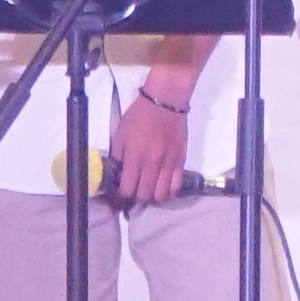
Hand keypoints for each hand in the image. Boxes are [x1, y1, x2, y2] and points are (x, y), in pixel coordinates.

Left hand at [109, 84, 196, 207]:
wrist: (165, 102)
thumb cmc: (139, 115)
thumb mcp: (121, 133)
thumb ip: (118, 155)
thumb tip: (119, 172)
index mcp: (135, 157)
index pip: (128, 188)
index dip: (123, 195)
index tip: (121, 193)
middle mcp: (152, 164)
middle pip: (145, 195)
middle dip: (137, 198)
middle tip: (135, 193)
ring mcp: (168, 164)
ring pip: (161, 195)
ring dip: (153, 197)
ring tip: (150, 190)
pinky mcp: (181, 161)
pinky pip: (176, 186)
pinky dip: (168, 191)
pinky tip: (163, 187)